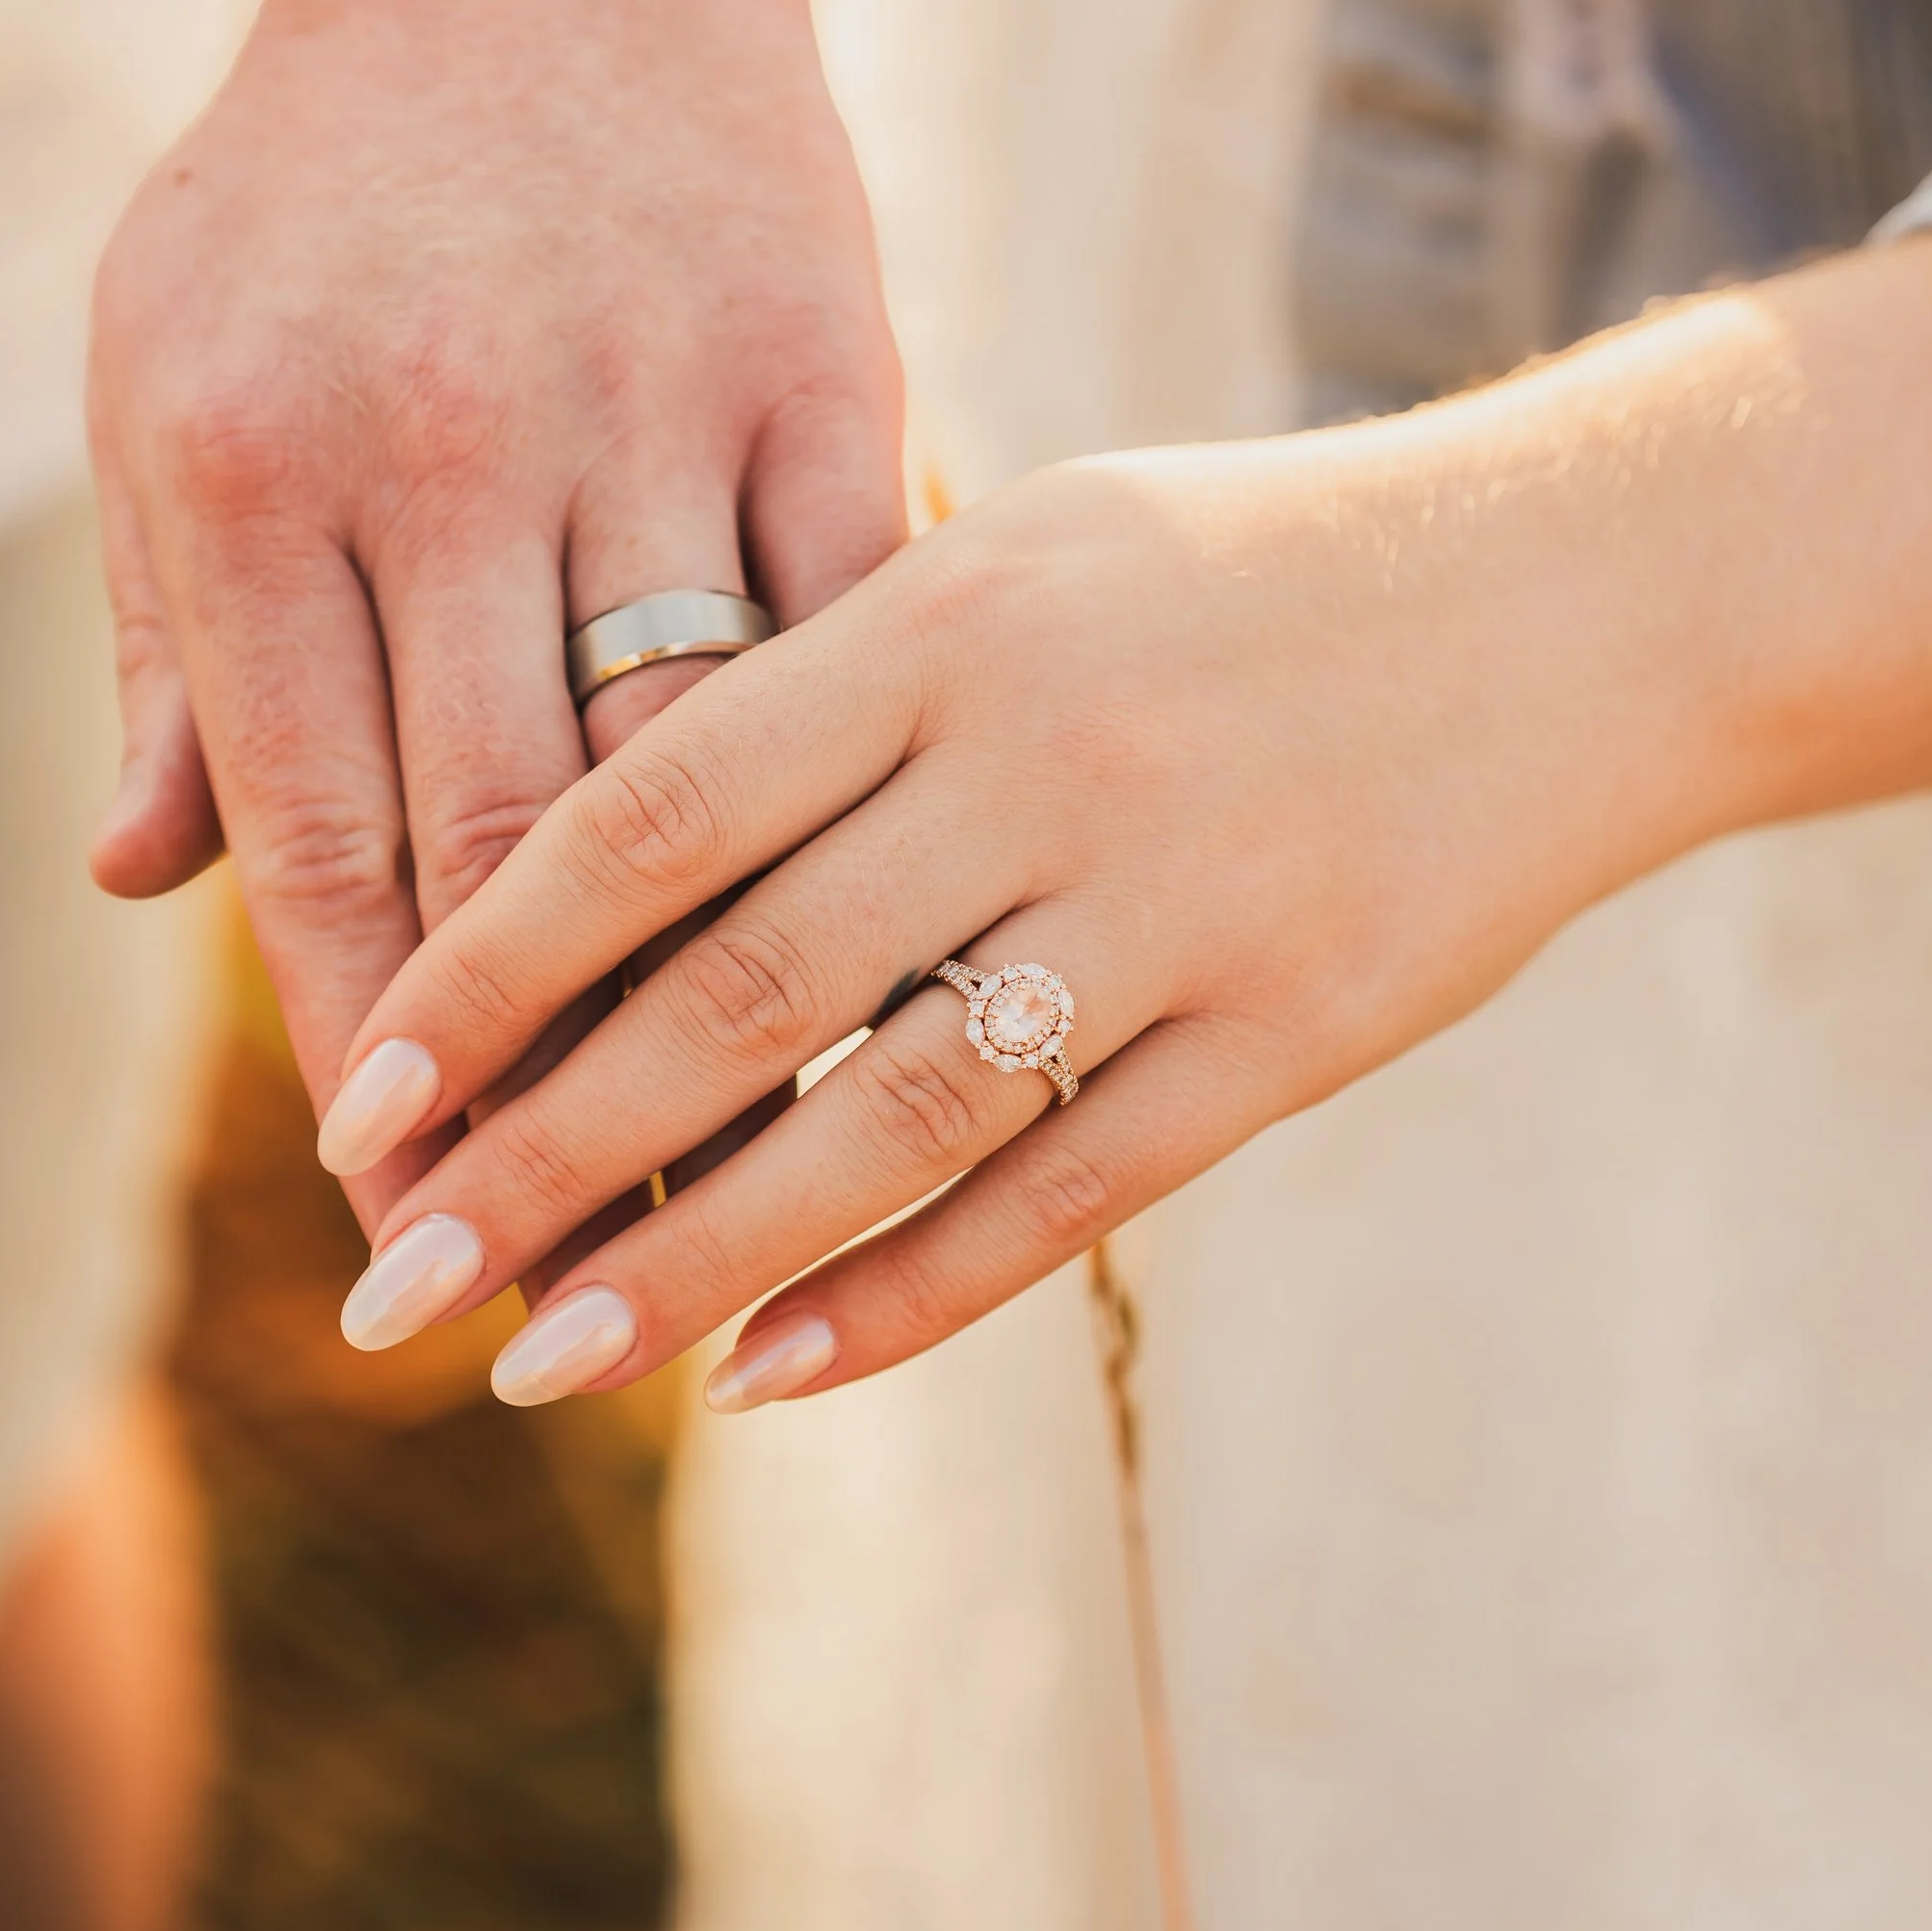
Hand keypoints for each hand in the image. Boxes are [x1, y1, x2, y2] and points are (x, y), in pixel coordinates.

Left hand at [83, 0, 902, 1226]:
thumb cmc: (315, 183)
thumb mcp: (162, 377)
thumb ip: (166, 645)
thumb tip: (133, 885)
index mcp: (257, 471)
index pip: (326, 844)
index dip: (376, 1058)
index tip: (415, 1220)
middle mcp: (453, 448)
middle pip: (507, 851)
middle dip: (538, 1089)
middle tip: (569, 1271)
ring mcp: (661, 404)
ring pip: (698, 777)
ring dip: (717, 1001)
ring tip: (733, 1177)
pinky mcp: (840, 370)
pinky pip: (853, 642)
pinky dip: (864, 805)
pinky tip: (884, 951)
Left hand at [302, 244, 1931, 1400]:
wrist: (1574, 589)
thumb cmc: (1232, 571)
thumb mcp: (1017, 553)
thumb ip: (825, 689)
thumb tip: (587, 883)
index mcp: (945, 611)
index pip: (651, 808)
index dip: (486, 967)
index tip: (357, 1100)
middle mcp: (1047, 752)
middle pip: (739, 990)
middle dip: (543, 1155)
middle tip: (391, 1292)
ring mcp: (1181, 898)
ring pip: (889, 1119)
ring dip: (698, 1261)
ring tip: (545, 1364)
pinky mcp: (1298, 1027)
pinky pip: (1068, 1191)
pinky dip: (905, 1297)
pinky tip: (767, 1377)